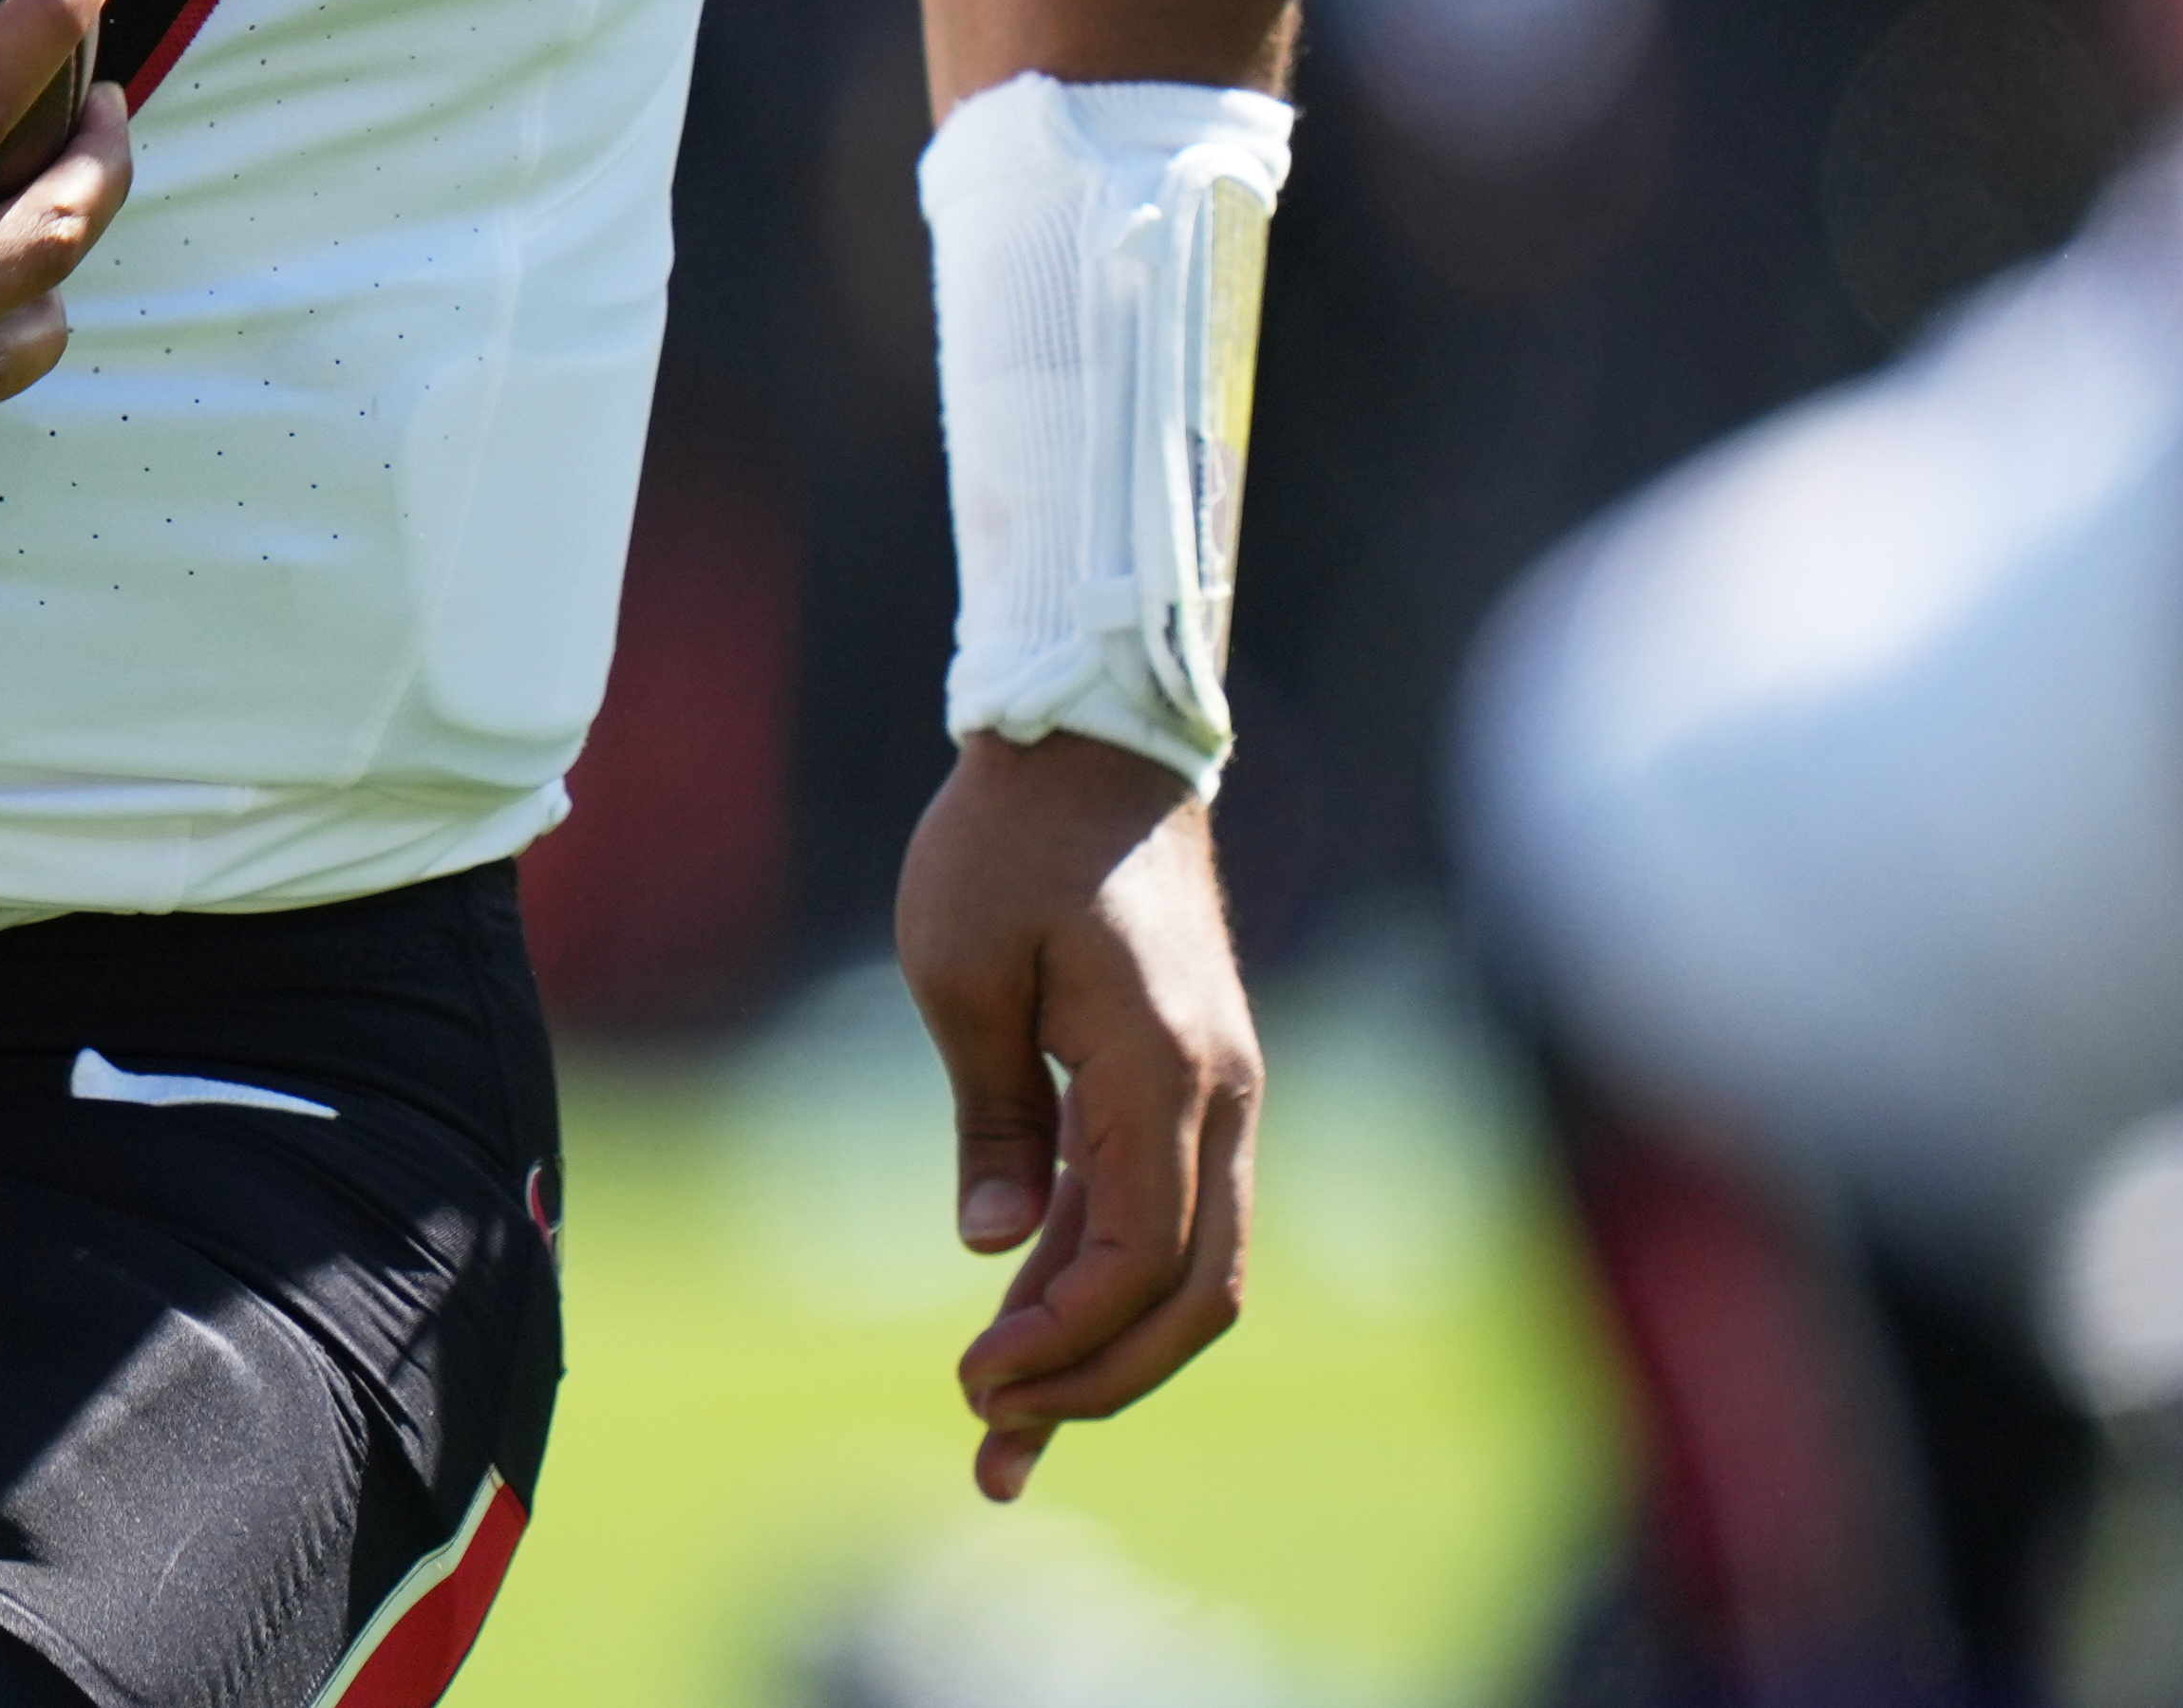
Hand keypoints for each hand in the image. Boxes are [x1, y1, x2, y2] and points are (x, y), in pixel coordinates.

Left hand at [896, 731, 1262, 1502]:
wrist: (1092, 740)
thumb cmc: (1009, 841)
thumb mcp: (963, 972)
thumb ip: (992, 1119)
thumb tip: (999, 1253)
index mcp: (1165, 1071)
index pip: (1140, 1257)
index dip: (1064, 1340)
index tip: (975, 1380)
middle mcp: (1219, 1095)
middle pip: (1193, 1291)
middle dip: (1099, 1381)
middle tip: (993, 1442)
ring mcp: (1217, 1091)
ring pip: (1186, 1263)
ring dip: (1104, 1348)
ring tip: (1004, 1433)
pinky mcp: (1189, 1082)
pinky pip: (1161, 1208)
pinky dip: (1102, 1277)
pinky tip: (1029, 1329)